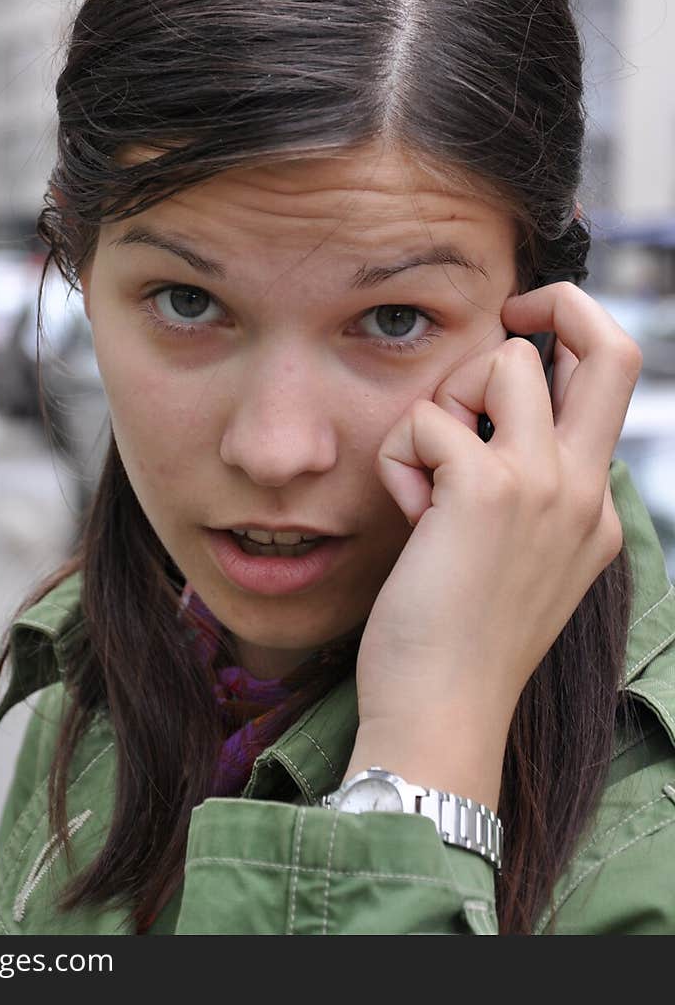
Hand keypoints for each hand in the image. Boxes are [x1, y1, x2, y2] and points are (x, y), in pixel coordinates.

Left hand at [347, 282, 641, 807]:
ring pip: (504, 360)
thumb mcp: (515, 558)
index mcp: (593, 506)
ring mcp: (544, 486)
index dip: (568, 340)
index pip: (610, 384)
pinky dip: (399, 456)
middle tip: (508, 311)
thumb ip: (519, 490)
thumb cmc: (456, 640)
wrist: (442, 713)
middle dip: (560, 303)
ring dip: (446, 398)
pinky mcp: (486, 490)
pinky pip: (426, 420)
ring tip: (427, 470)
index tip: (518, 334)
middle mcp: (583, 489)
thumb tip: (478, 420)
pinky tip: (407, 515)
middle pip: (616, 347)